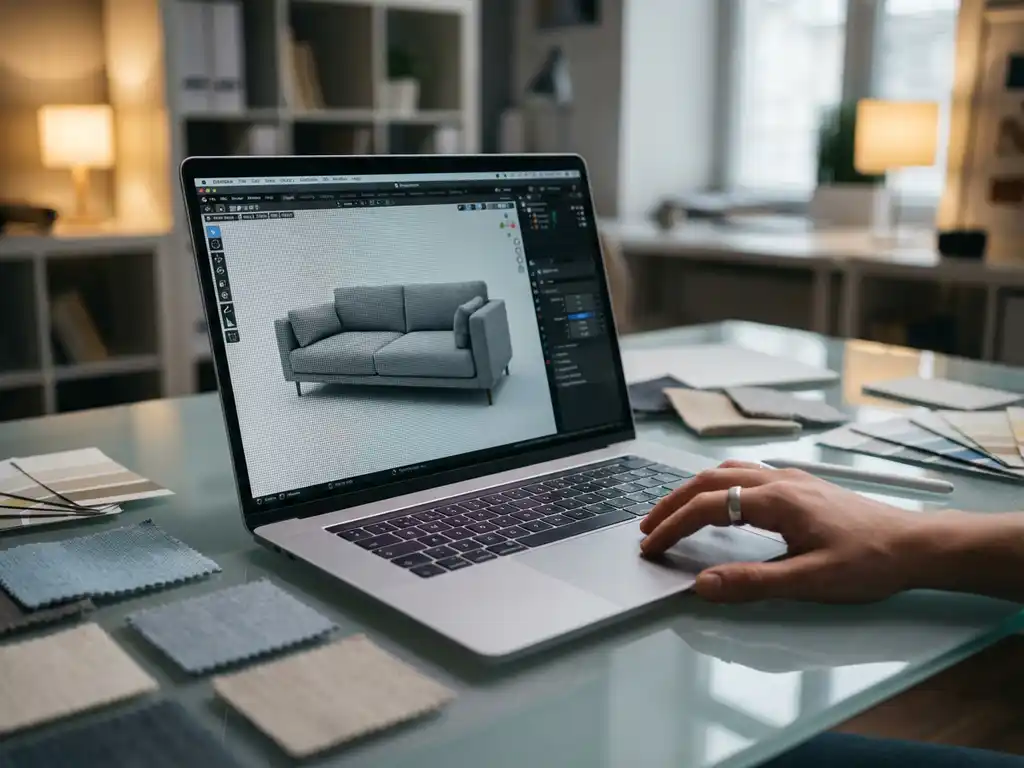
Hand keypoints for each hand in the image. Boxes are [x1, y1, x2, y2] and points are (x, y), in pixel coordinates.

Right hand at [639, 460, 926, 603]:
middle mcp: (780, 481)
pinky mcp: (802, 486)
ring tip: (672, 513)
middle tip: (647, 528)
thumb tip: (703, 585)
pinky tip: (720, 502)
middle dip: (672, 503)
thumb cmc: (871, 562)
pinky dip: (717, 486)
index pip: (708, 507)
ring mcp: (791, 479)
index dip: (673, 526)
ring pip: (726, 472)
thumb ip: (753, 583)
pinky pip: (745, 474)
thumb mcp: (811, 581)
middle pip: (709, 480)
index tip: (650, 547)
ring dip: (693, 491)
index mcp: (777, 500)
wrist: (917, 545)